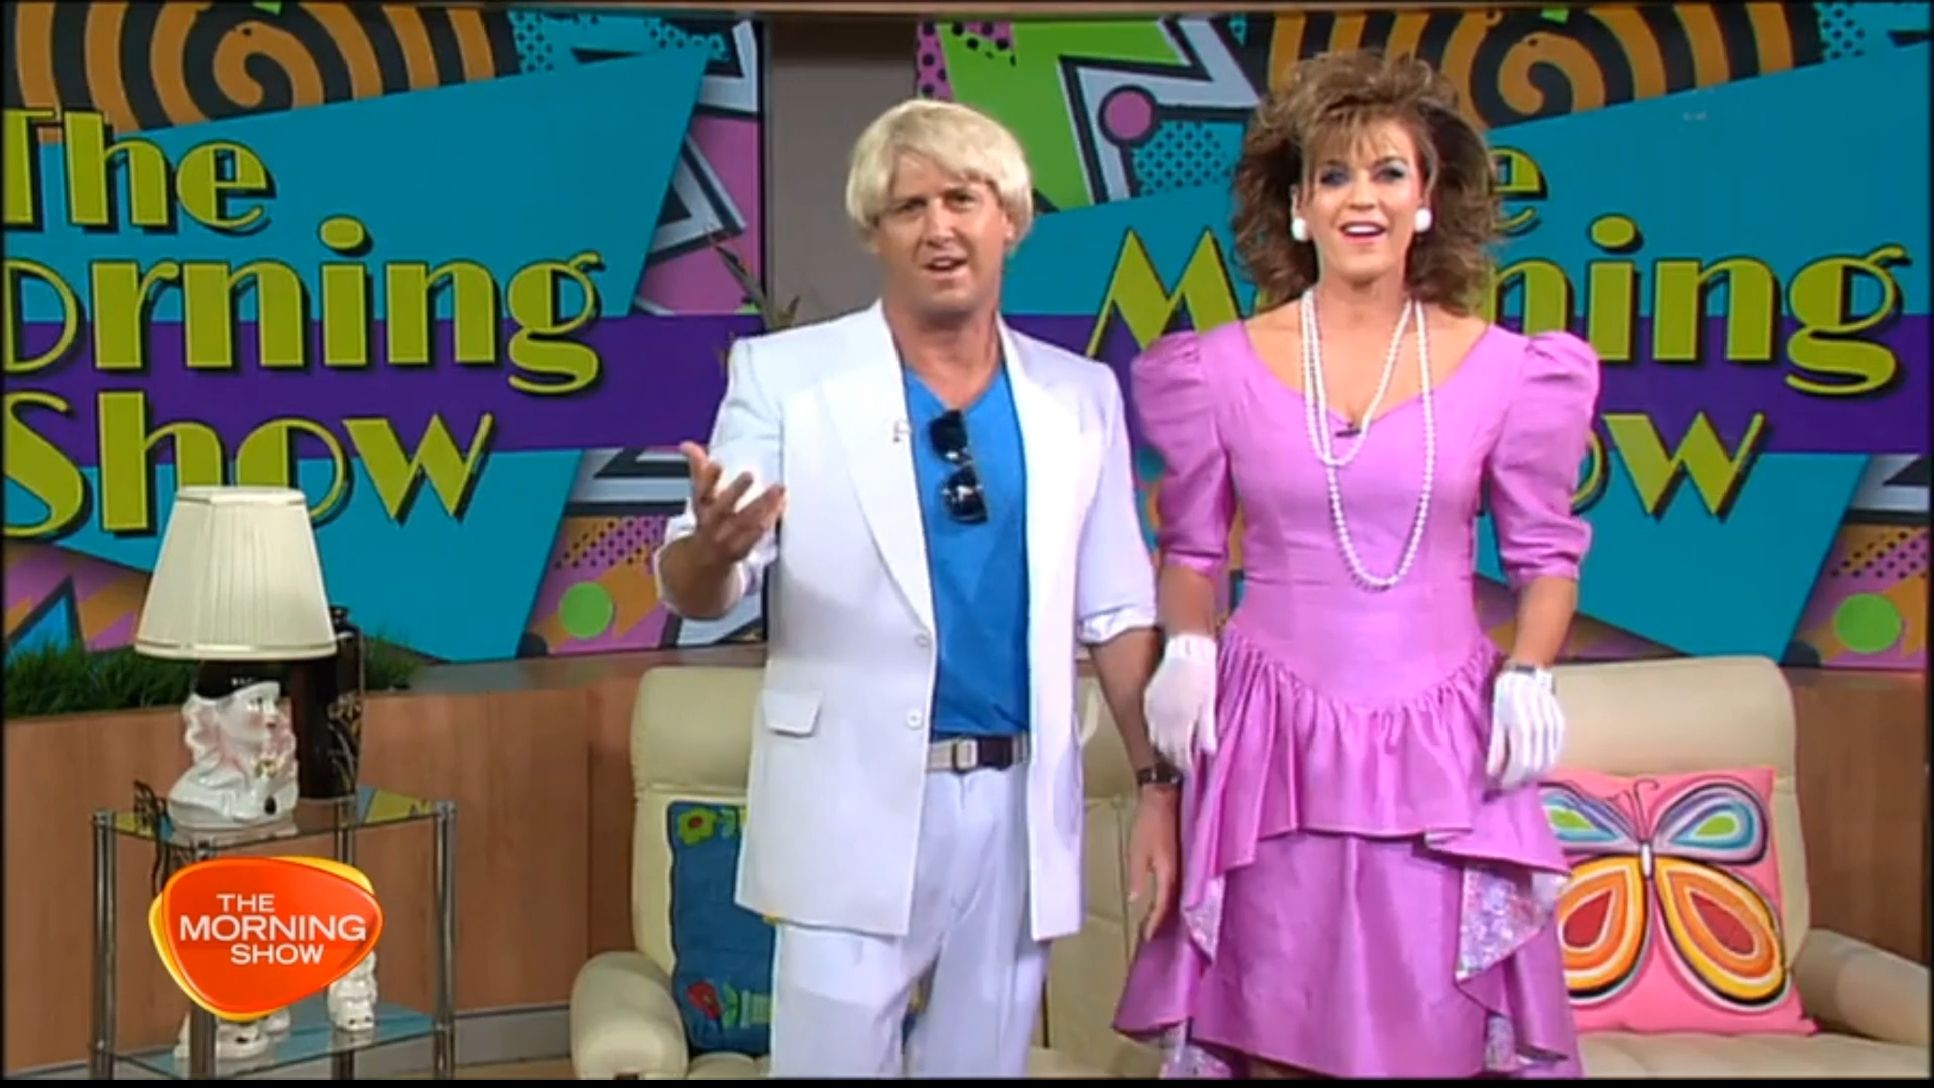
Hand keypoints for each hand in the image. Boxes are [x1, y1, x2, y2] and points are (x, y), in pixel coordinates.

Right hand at [679, 441, 785, 567]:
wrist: (704, 561)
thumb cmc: (708, 520)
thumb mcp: (702, 496)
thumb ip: (698, 469)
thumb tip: (686, 444)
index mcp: (701, 507)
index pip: (701, 491)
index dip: (708, 478)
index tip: (716, 463)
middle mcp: (711, 524)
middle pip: (721, 508)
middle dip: (734, 491)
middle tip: (749, 474)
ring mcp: (725, 539)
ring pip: (744, 522)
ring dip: (762, 506)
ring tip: (778, 489)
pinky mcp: (740, 550)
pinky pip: (755, 537)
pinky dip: (768, 522)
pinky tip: (781, 507)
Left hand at [1126, 787, 1179, 941]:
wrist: (1166, 796)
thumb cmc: (1150, 822)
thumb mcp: (1137, 850)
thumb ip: (1138, 876)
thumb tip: (1135, 900)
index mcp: (1170, 873)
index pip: (1164, 905)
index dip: (1155, 922)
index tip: (1147, 937)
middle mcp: (1184, 873)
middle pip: (1176, 905)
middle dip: (1165, 921)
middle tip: (1153, 935)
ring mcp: (1188, 865)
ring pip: (1181, 895)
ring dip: (1171, 910)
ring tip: (1159, 923)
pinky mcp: (1187, 858)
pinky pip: (1182, 884)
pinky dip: (1174, 896)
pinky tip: (1167, 899)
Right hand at [1143, 633, 1217, 771]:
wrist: (1186, 648)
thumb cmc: (1203, 674)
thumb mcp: (1209, 701)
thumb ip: (1207, 727)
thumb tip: (1209, 750)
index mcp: (1182, 720)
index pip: (1180, 752)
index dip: (1185, 764)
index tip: (1190, 770)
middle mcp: (1164, 717)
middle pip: (1165, 747)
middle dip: (1173, 757)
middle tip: (1181, 764)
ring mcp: (1154, 708)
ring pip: (1155, 736)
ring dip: (1163, 746)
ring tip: (1172, 752)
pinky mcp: (1149, 698)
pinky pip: (1150, 723)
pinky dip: (1156, 732)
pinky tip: (1162, 733)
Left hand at [1487, 666, 1564, 791]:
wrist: (1527, 671)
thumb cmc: (1505, 693)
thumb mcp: (1495, 717)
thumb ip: (1496, 746)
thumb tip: (1492, 773)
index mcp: (1522, 726)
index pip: (1520, 763)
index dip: (1510, 779)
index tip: (1498, 787)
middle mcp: (1541, 729)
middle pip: (1535, 766)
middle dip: (1520, 780)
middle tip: (1506, 786)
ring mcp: (1554, 727)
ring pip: (1547, 762)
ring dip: (1532, 775)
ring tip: (1517, 779)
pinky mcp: (1561, 726)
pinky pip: (1555, 752)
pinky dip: (1544, 764)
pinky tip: (1532, 767)